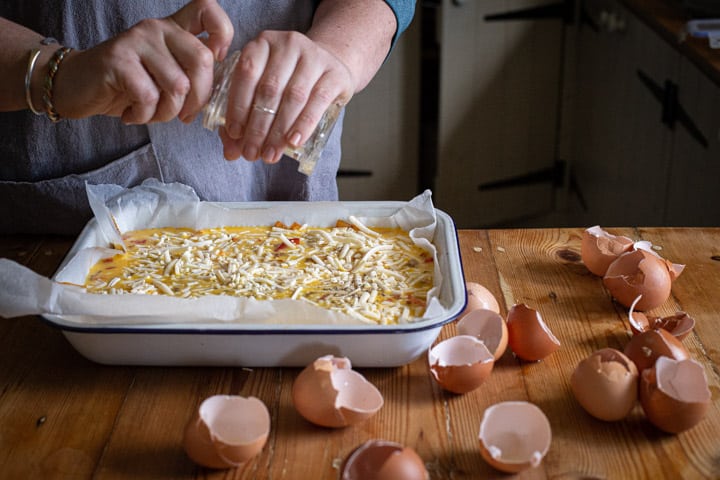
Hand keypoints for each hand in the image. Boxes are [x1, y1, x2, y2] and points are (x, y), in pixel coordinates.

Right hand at [52, 0, 232, 123]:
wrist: (77, 87)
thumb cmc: (128, 86)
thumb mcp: (166, 77)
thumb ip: (191, 76)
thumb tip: (220, 94)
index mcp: (174, 29)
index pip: (208, 10)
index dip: (223, 34)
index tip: (216, 62)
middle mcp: (157, 28)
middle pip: (202, 60)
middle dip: (198, 99)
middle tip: (182, 115)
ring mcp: (137, 41)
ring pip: (178, 86)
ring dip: (168, 113)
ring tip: (150, 113)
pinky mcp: (118, 60)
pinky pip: (149, 97)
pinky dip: (145, 115)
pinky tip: (132, 113)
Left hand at [218, 30, 353, 162]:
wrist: (329, 67)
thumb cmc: (289, 81)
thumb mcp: (264, 91)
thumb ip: (244, 118)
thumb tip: (230, 152)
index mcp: (263, 43)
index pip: (246, 73)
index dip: (238, 106)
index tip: (234, 134)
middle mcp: (289, 44)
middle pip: (269, 89)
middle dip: (258, 126)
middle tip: (252, 153)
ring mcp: (314, 57)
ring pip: (293, 97)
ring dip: (279, 131)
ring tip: (271, 154)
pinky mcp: (336, 74)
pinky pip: (318, 101)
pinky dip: (304, 124)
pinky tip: (293, 141)